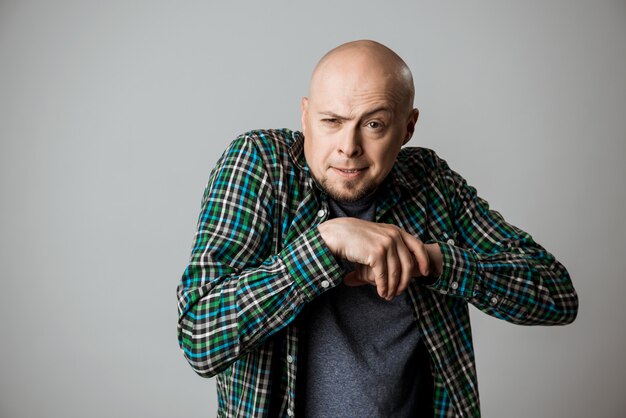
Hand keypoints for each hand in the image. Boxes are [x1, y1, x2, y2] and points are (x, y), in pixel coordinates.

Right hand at [318, 218, 441, 299]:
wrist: (337, 234)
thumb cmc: (355, 237)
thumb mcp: (377, 235)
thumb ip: (389, 244)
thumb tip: (400, 262)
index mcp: (396, 231)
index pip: (417, 246)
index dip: (424, 261)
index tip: (425, 273)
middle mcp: (394, 236)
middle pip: (408, 264)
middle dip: (406, 281)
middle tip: (400, 292)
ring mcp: (386, 244)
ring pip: (396, 273)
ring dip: (393, 287)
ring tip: (389, 296)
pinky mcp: (377, 254)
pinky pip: (384, 276)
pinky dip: (384, 287)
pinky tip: (382, 292)